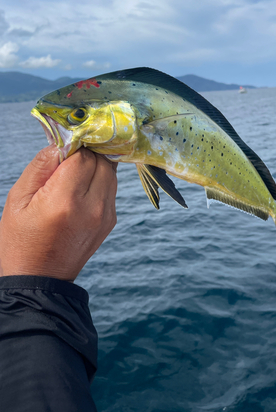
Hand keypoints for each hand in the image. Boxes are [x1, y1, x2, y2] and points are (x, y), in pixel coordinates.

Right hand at [0, 146, 117, 280]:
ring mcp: (105, 216)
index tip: (63, 149)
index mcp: (65, 200)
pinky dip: (100, 182)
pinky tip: (81, 190)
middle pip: (102, 161)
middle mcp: (92, 207)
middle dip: (87, 154)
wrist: (40, 279)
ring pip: (111, 173)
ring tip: (74, 176)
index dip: (74, 146)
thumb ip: (41, 166)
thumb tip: (62, 141)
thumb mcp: (18, 199)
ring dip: (96, 166)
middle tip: (69, 160)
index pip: (84, 156)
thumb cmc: (21, 238)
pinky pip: (111, 189)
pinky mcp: (111, 221)